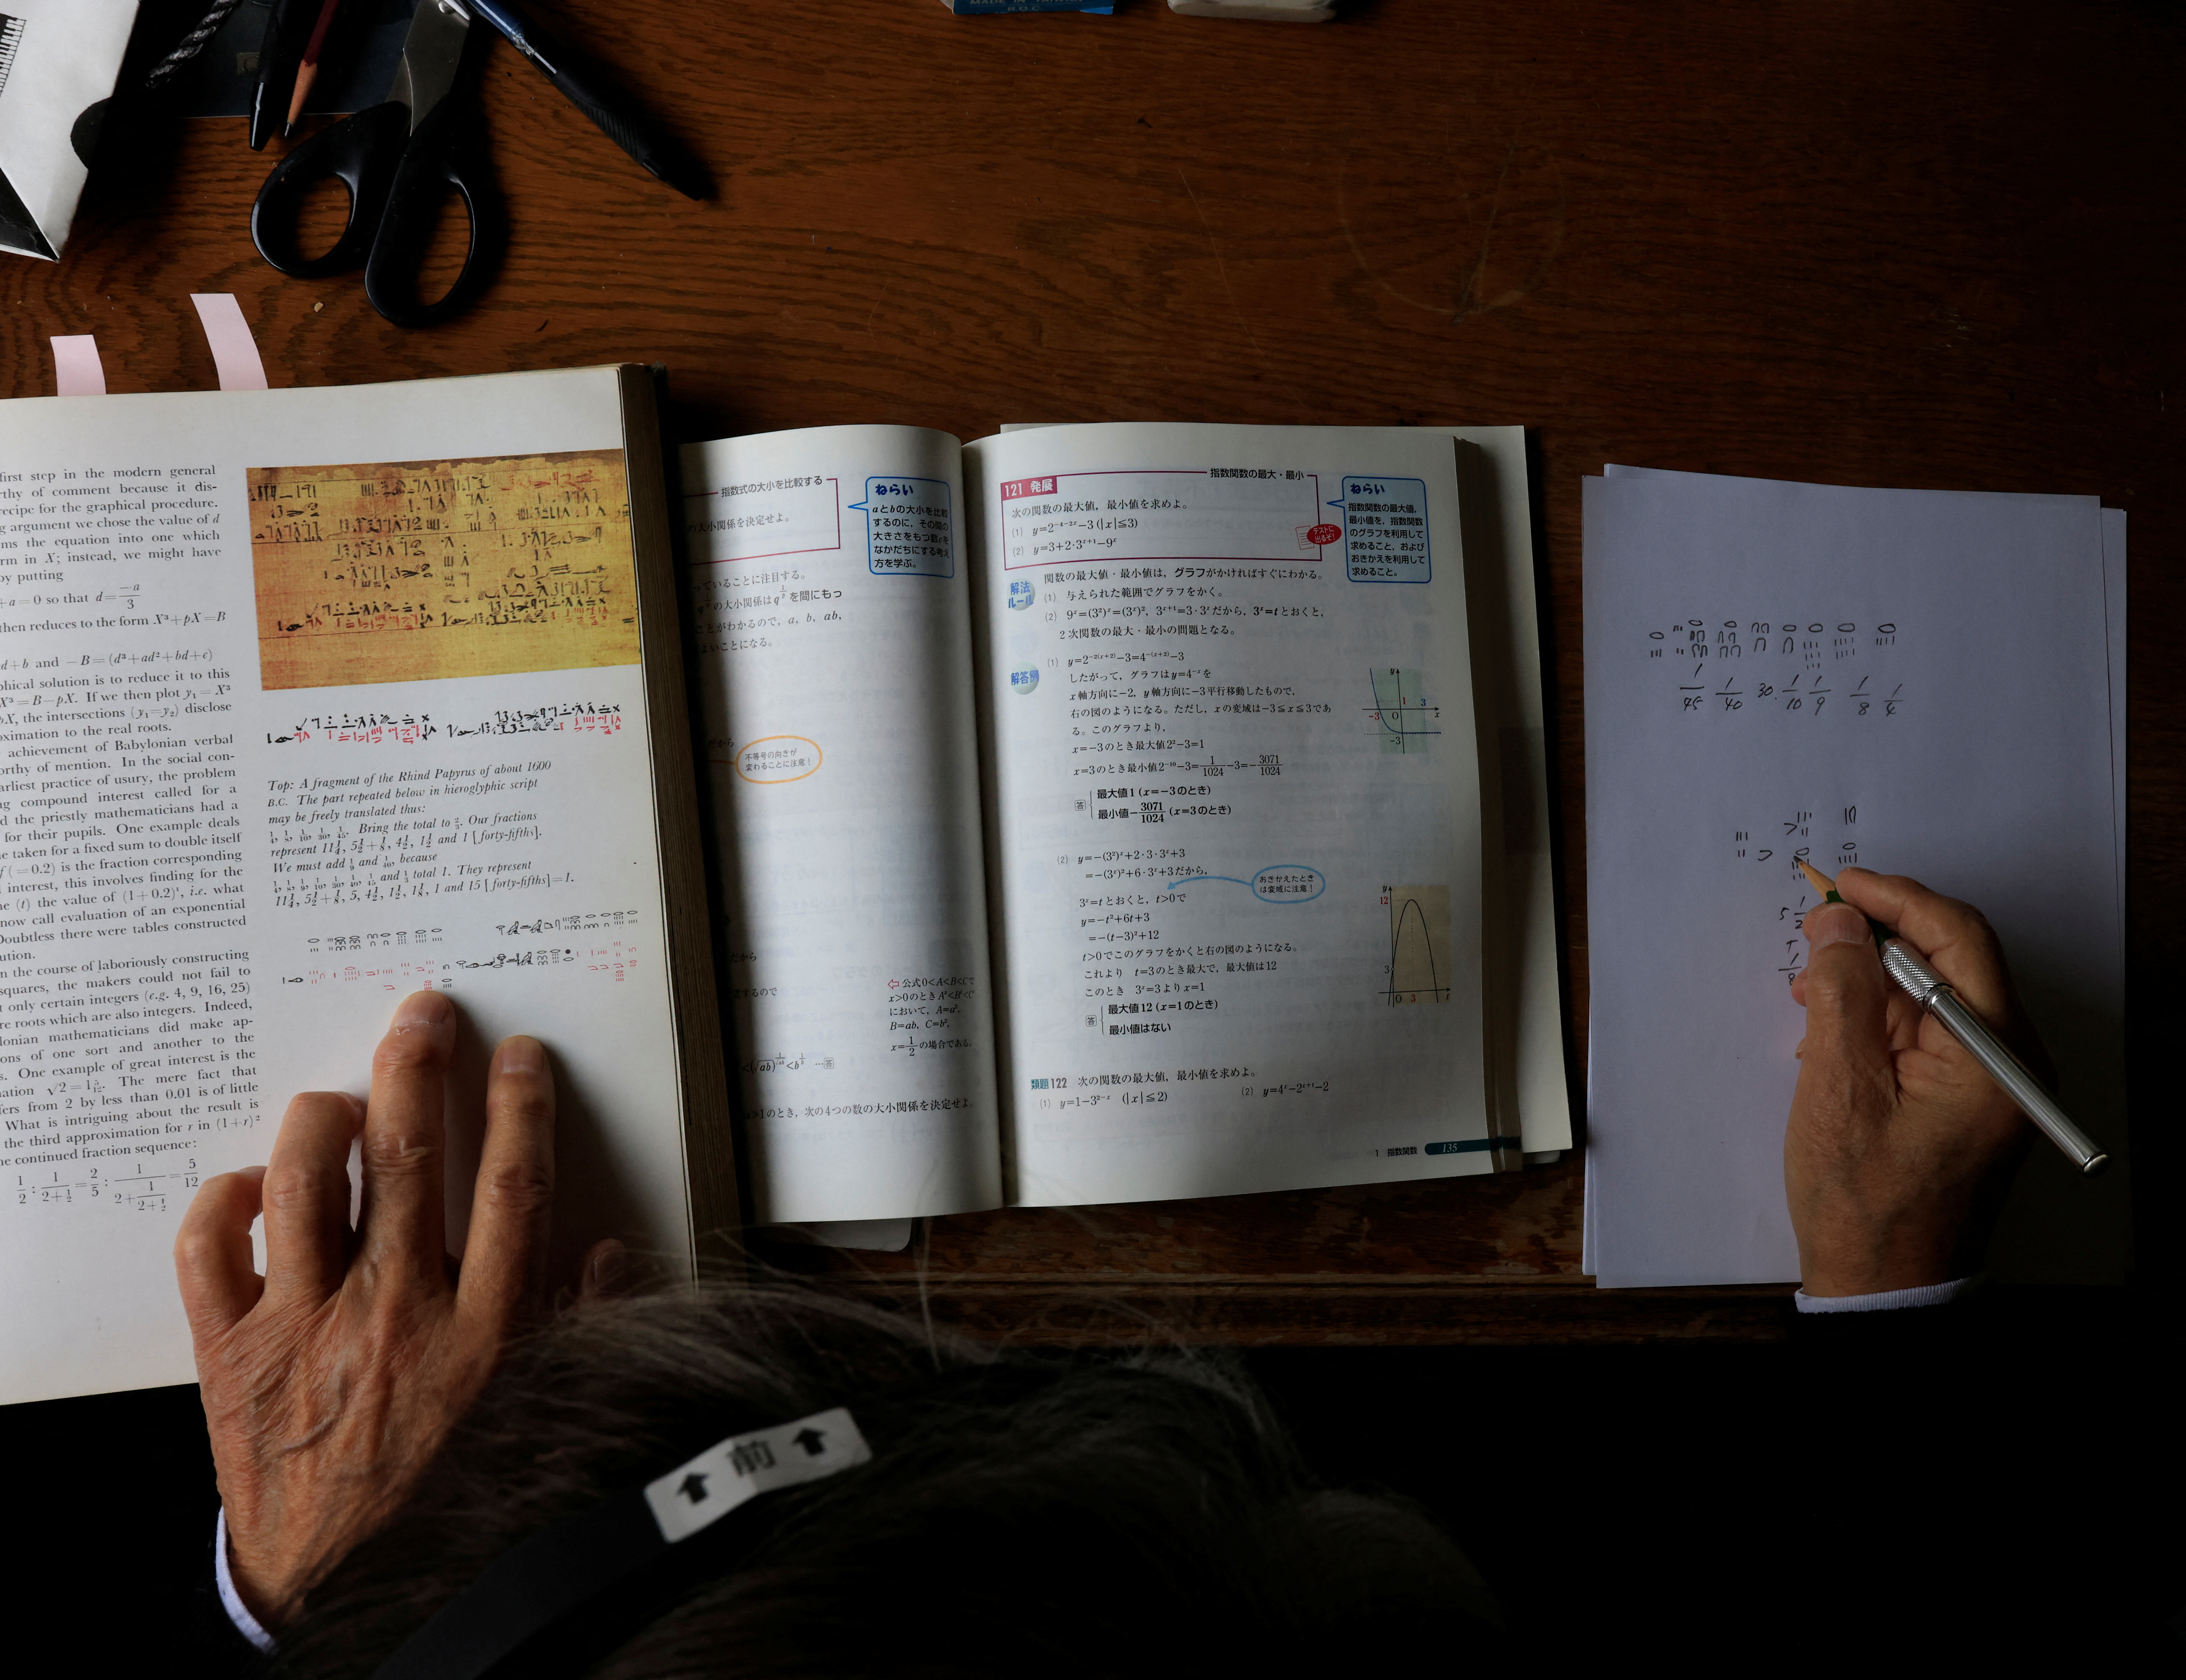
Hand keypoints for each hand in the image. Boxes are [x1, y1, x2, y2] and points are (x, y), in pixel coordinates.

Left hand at [174, 992, 589, 1625]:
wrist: (344, 1583)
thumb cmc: (445, 1491)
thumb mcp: (537, 1408)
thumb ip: (578, 1327)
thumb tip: (603, 1250)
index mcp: (480, 1335)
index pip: (510, 1188)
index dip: (520, 1108)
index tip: (519, 1058)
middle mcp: (394, 1318)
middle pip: (408, 1159)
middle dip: (419, 1069)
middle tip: (425, 1014)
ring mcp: (306, 1331)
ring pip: (303, 1183)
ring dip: (323, 1118)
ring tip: (340, 1093)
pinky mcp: (231, 1354)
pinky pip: (209, 1251)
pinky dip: (222, 1201)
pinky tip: (252, 1185)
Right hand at [1785, 868, 2042, 1295]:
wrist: (1884, 1282)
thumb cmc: (1865, 1202)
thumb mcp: (1838, 1087)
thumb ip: (1841, 993)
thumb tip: (1839, 922)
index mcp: (1994, 1057)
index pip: (1960, 940)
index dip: (1897, 900)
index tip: (1844, 885)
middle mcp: (2007, 1063)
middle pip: (1950, 962)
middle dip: (1877, 938)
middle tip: (1816, 929)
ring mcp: (1990, 1081)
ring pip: (1931, 994)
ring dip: (1869, 980)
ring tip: (1809, 988)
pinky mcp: (1966, 1097)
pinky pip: (1926, 1032)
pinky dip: (1876, 1019)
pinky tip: (1829, 1031)